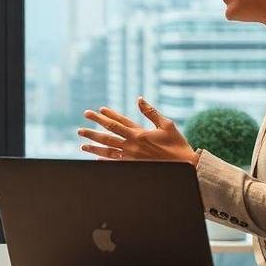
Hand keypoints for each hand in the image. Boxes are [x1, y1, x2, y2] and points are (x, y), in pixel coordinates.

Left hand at [78, 97, 196, 163]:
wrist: (185, 166)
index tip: (97, 110)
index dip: (107, 116)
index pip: (119, 122)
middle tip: (80, 127)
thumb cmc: (177, 145)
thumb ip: (151, 112)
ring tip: (82, 143)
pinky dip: (104, 160)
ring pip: (108, 150)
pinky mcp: (134, 166)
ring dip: (94, 146)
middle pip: (108, 135)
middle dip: (93, 130)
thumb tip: (139, 99)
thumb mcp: (166, 125)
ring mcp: (131, 157)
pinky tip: (95, 158)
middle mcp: (133, 145)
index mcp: (140, 133)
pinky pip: (115, 163)